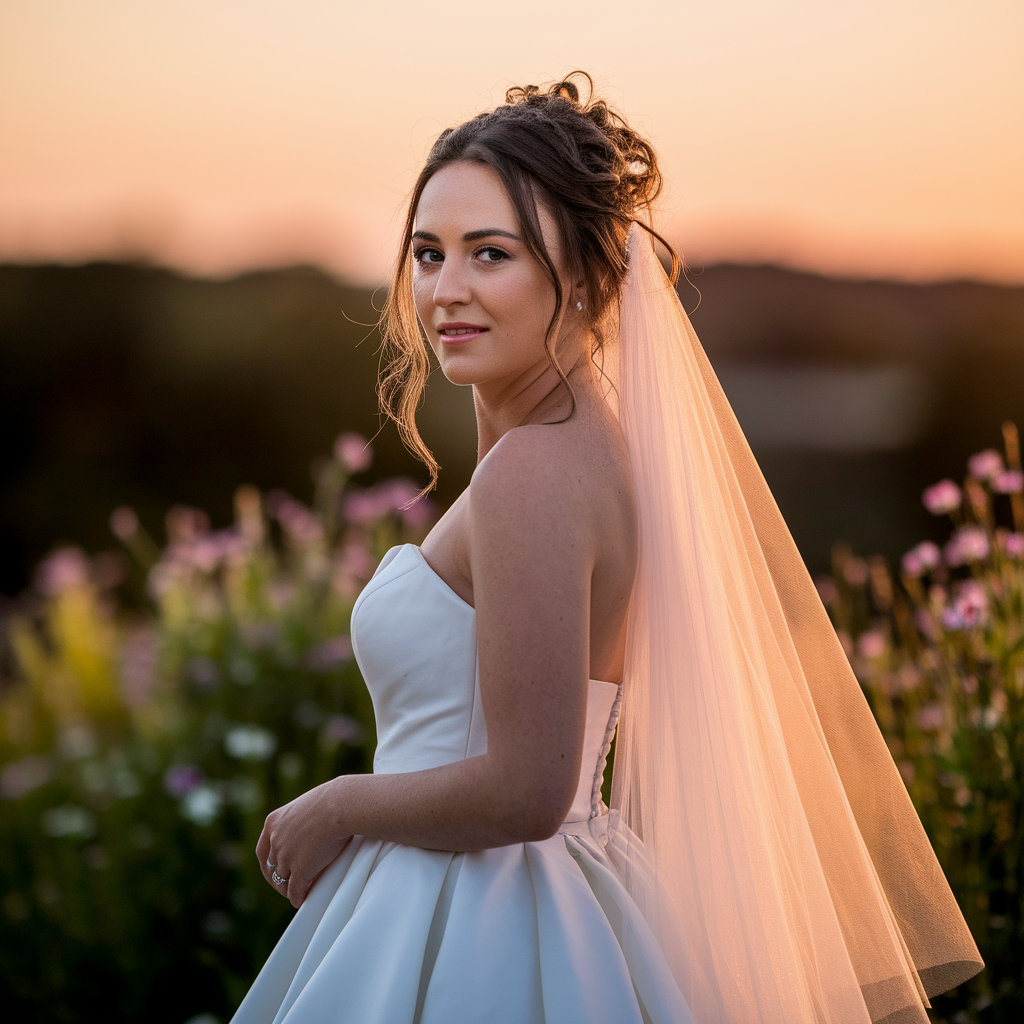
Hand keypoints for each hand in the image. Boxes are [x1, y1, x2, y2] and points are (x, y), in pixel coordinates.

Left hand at [256, 778, 351, 907]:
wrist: (341, 806)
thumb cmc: (334, 800)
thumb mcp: (308, 806)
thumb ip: (302, 820)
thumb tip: (313, 828)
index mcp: (273, 822)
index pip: (262, 850)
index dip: (268, 863)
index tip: (273, 870)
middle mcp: (275, 840)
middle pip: (272, 867)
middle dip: (278, 877)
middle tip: (286, 884)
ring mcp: (286, 856)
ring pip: (282, 880)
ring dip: (288, 889)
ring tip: (296, 893)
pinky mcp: (300, 870)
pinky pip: (295, 890)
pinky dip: (297, 897)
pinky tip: (301, 900)